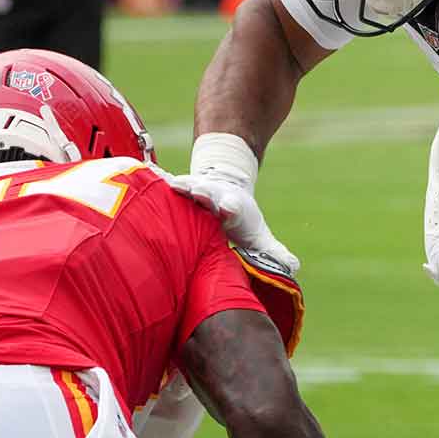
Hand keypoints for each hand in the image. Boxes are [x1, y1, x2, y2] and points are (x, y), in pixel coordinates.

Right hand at [164, 170, 299, 275]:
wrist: (226, 186)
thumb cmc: (240, 219)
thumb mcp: (257, 235)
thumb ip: (272, 251)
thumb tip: (294, 268)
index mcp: (233, 208)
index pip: (233, 208)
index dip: (231, 209)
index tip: (228, 209)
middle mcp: (214, 196)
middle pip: (209, 194)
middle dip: (204, 193)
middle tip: (198, 192)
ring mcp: (196, 189)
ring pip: (188, 185)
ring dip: (182, 185)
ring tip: (172, 184)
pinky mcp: (181, 187)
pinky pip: (167, 181)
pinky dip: (157, 176)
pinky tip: (145, 169)